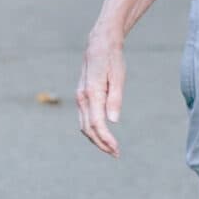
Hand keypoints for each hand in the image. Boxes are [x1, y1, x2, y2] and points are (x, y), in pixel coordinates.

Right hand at [75, 36, 125, 156]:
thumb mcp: (118, 77)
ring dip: (96, 139)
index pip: (97, 124)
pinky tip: (103, 135)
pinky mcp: (82, 97)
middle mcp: (82, 98)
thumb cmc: (112, 59)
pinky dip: (92, 130)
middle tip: (116, 154)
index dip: (106, 139)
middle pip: (88, 129)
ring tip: (111, 148)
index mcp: (91, 93)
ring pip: (84, 126)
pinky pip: (84, 119)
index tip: (117, 149)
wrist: (99, 44)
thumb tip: (113, 121)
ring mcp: (80, 98)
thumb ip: (115, 99)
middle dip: (101, 144)